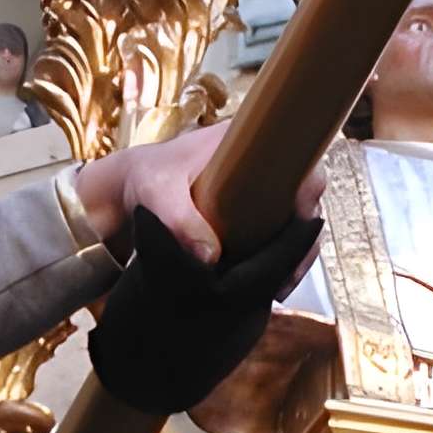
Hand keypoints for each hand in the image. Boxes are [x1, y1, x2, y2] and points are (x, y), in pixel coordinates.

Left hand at [73, 122, 327, 264]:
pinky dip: (276, 263)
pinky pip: (273, 240)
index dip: (310, 186)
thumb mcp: (156, 191)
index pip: (298, 157)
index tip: (301, 219)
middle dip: (304, 237)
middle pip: (303, 197)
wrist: (122, 194)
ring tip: (279, 288)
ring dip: (292, 256)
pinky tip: (269, 288)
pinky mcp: (245, 221)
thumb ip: (178, 219)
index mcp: (245, 144)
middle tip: (289, 271)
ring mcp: (254, 196)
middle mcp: (258, 167)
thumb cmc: (143, 178)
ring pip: (291, 224)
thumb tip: (211, 257)